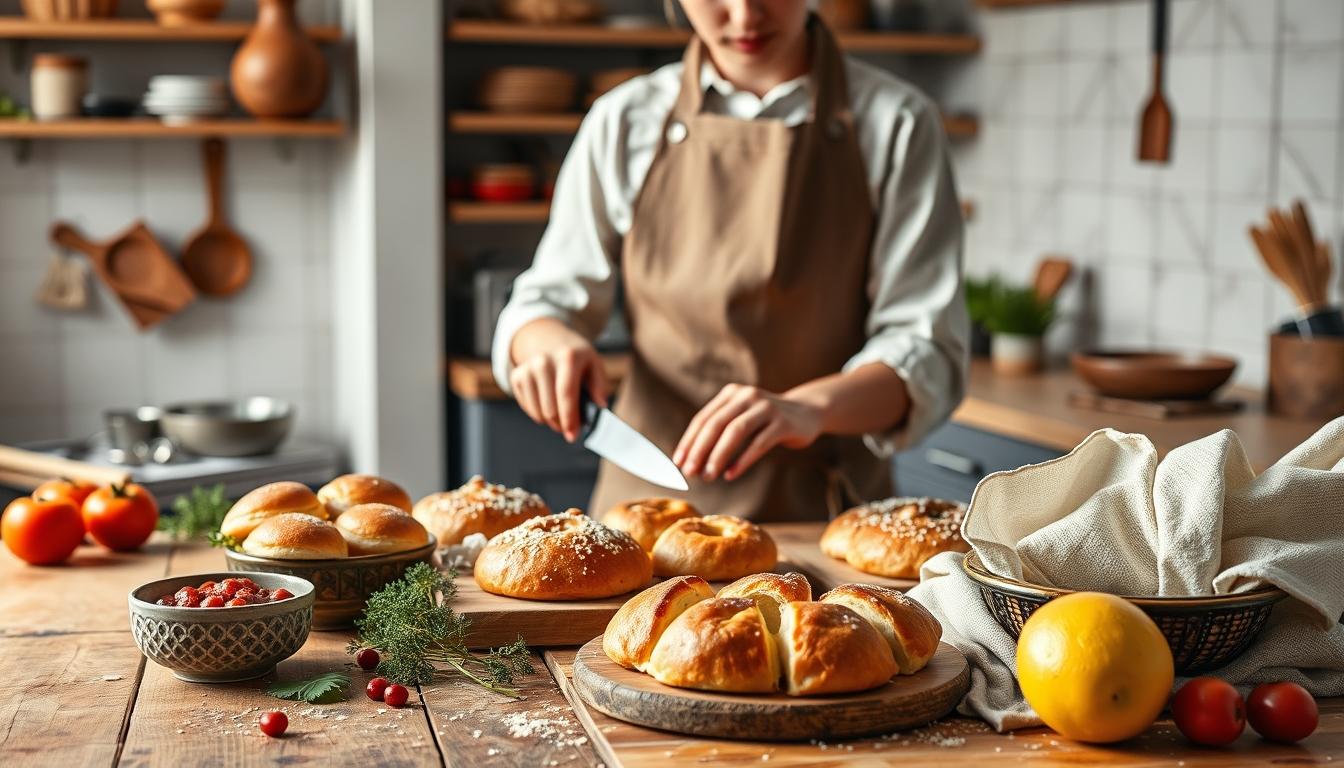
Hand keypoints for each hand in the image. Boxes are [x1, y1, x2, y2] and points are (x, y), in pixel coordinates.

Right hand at [509, 318, 609, 442]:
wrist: (549, 339)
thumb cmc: (575, 357)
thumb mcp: (593, 363)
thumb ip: (599, 385)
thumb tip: (600, 405)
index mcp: (567, 357)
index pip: (566, 394)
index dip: (570, 418)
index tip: (573, 435)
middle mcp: (543, 361)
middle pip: (550, 408)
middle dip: (562, 424)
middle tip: (570, 427)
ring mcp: (527, 368)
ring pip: (538, 411)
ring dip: (550, 421)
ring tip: (560, 415)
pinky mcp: (517, 376)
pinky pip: (527, 407)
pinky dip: (538, 413)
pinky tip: (547, 404)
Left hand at [673, 384, 822, 482]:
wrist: (807, 412)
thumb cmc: (766, 421)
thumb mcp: (741, 418)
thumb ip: (720, 431)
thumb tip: (691, 460)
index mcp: (731, 394)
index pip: (703, 418)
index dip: (689, 441)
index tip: (678, 463)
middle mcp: (747, 396)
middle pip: (717, 424)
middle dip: (700, 450)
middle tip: (690, 472)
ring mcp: (766, 407)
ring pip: (736, 431)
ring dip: (719, 455)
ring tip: (708, 476)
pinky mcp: (783, 423)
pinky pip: (759, 443)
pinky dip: (743, 460)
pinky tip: (731, 474)